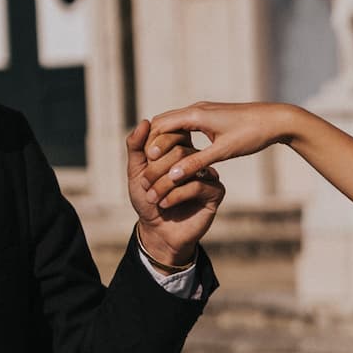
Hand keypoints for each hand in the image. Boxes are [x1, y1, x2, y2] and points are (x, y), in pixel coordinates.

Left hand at [126, 119, 223, 265]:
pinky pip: (198, 185)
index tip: (145, 161)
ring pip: (188, 167)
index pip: (174, 133)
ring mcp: (208, 175)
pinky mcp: (215, 193)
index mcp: (180, 150)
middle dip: (157, 168)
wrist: (158, 231)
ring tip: (153, 198)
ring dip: (164, 183)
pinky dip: (177, 195)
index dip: (156, 144)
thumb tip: (145, 121)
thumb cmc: (147, 200)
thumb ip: (136, 147)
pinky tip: (165, 204)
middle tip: (145, 185)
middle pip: (180, 150)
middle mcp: (196, 159)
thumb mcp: (136, 172)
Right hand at [143, 100, 296, 205]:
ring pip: (174, 124)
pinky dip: (179, 138)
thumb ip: (196, 163)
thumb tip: (172, 176)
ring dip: (166, 140)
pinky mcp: (211, 116)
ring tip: (160, 163)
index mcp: (195, 114)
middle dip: (154, 142)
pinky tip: (181, 155)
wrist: (276, 120)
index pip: (160, 125)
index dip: (150, 144)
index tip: (146, 164)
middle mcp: (196, 109)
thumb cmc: (251, 134)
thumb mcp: (223, 152)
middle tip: (149, 165)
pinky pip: (187, 125)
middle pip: (163, 123)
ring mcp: (203, 111)